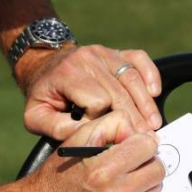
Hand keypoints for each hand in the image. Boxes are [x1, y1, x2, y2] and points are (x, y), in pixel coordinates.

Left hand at [15, 44, 162, 140]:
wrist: (43, 66)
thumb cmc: (42, 96)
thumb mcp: (36, 116)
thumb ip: (56, 128)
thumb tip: (87, 133)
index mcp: (68, 74)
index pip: (97, 100)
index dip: (102, 119)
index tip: (101, 131)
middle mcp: (88, 59)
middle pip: (119, 92)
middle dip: (133, 118)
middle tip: (145, 140)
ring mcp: (103, 53)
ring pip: (131, 78)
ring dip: (145, 103)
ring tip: (154, 124)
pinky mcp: (115, 52)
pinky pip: (138, 59)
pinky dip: (150, 74)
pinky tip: (155, 92)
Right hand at [23, 110, 164, 191]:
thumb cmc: (57, 175)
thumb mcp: (75, 140)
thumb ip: (109, 125)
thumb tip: (138, 131)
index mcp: (102, 170)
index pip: (147, 146)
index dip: (140, 142)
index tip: (131, 144)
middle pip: (157, 170)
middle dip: (146, 162)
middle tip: (130, 161)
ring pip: (154, 189)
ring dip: (142, 181)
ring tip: (121, 178)